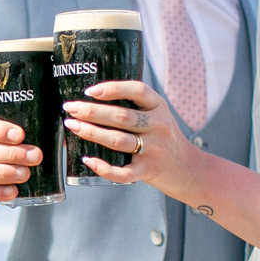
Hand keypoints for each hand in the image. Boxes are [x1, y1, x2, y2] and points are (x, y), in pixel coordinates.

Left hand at [61, 81, 197, 197]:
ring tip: (72, 126)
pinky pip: (123, 172)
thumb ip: (134, 108)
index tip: (90, 91)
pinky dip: (103, 168)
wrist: (188, 168)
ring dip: (91, 133)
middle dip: (91, 111)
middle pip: (121, 116)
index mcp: (159, 107)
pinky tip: (88, 160)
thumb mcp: (158, 115)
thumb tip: (91, 104)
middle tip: (70, 108)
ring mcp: (154, 150)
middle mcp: (158, 126)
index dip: (112, 88)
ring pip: (118, 140)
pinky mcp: (148, 170)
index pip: (137, 90)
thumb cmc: (164, 138)